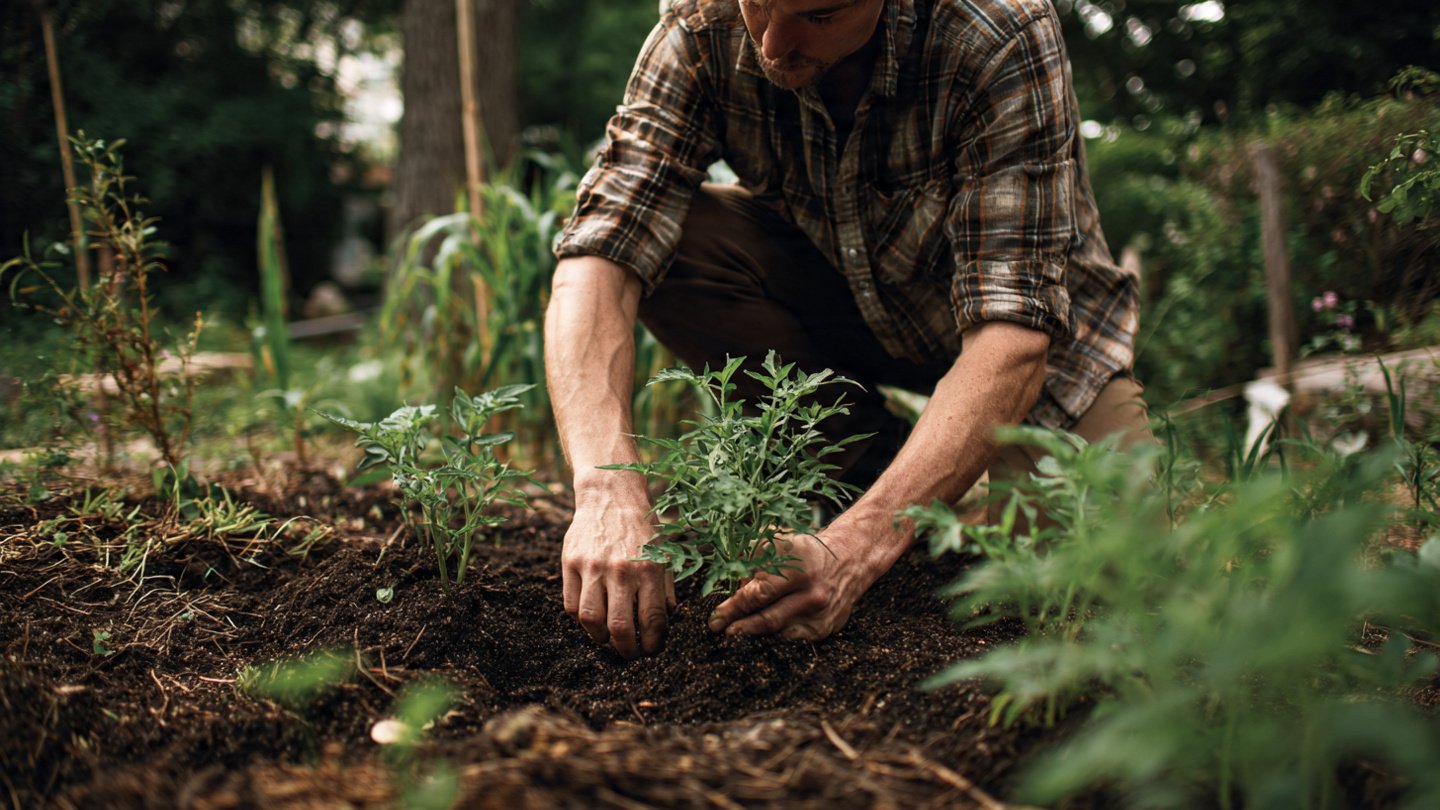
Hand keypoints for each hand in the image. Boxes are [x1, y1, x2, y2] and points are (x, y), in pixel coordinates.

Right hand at [561, 483, 674, 657]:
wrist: (611, 495)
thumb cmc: (641, 529)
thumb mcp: (663, 554)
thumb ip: (665, 589)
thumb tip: (665, 622)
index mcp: (649, 569)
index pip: (652, 620)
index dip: (653, 643)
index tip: (652, 650)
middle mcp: (621, 570)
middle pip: (620, 627)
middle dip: (627, 650)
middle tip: (630, 655)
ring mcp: (592, 567)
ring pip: (591, 620)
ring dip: (600, 639)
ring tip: (608, 640)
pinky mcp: (570, 562)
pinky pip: (571, 605)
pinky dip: (581, 620)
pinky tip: (592, 619)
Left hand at [707, 518, 901, 641]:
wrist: (848, 559)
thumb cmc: (804, 551)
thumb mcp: (777, 545)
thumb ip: (752, 564)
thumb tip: (732, 591)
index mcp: (798, 569)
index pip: (758, 595)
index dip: (733, 609)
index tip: (716, 620)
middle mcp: (812, 594)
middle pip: (767, 619)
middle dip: (740, 627)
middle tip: (722, 631)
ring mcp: (821, 615)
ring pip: (778, 633)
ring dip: (756, 633)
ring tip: (740, 631)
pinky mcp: (826, 628)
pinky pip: (793, 638)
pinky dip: (777, 636)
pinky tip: (765, 633)